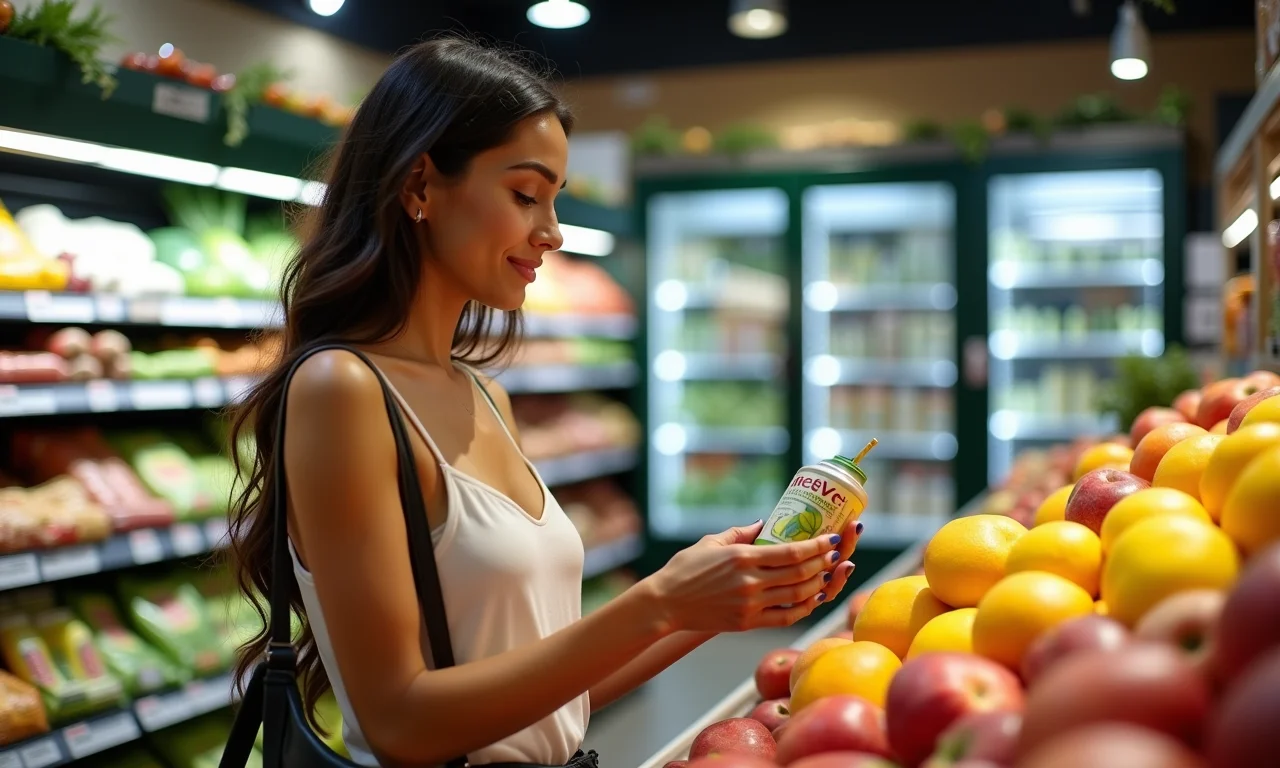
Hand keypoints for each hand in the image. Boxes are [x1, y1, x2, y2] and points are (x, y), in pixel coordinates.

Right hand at [642, 518, 862, 633]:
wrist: (666, 603)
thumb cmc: (685, 569)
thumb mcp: (712, 542)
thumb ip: (741, 533)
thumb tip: (766, 524)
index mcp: (743, 557)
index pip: (792, 552)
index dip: (817, 546)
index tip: (833, 539)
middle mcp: (751, 581)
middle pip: (800, 573)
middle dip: (824, 563)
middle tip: (838, 555)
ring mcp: (751, 604)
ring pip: (798, 595)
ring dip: (819, 584)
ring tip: (830, 574)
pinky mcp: (748, 623)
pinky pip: (785, 617)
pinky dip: (804, 608)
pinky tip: (814, 598)